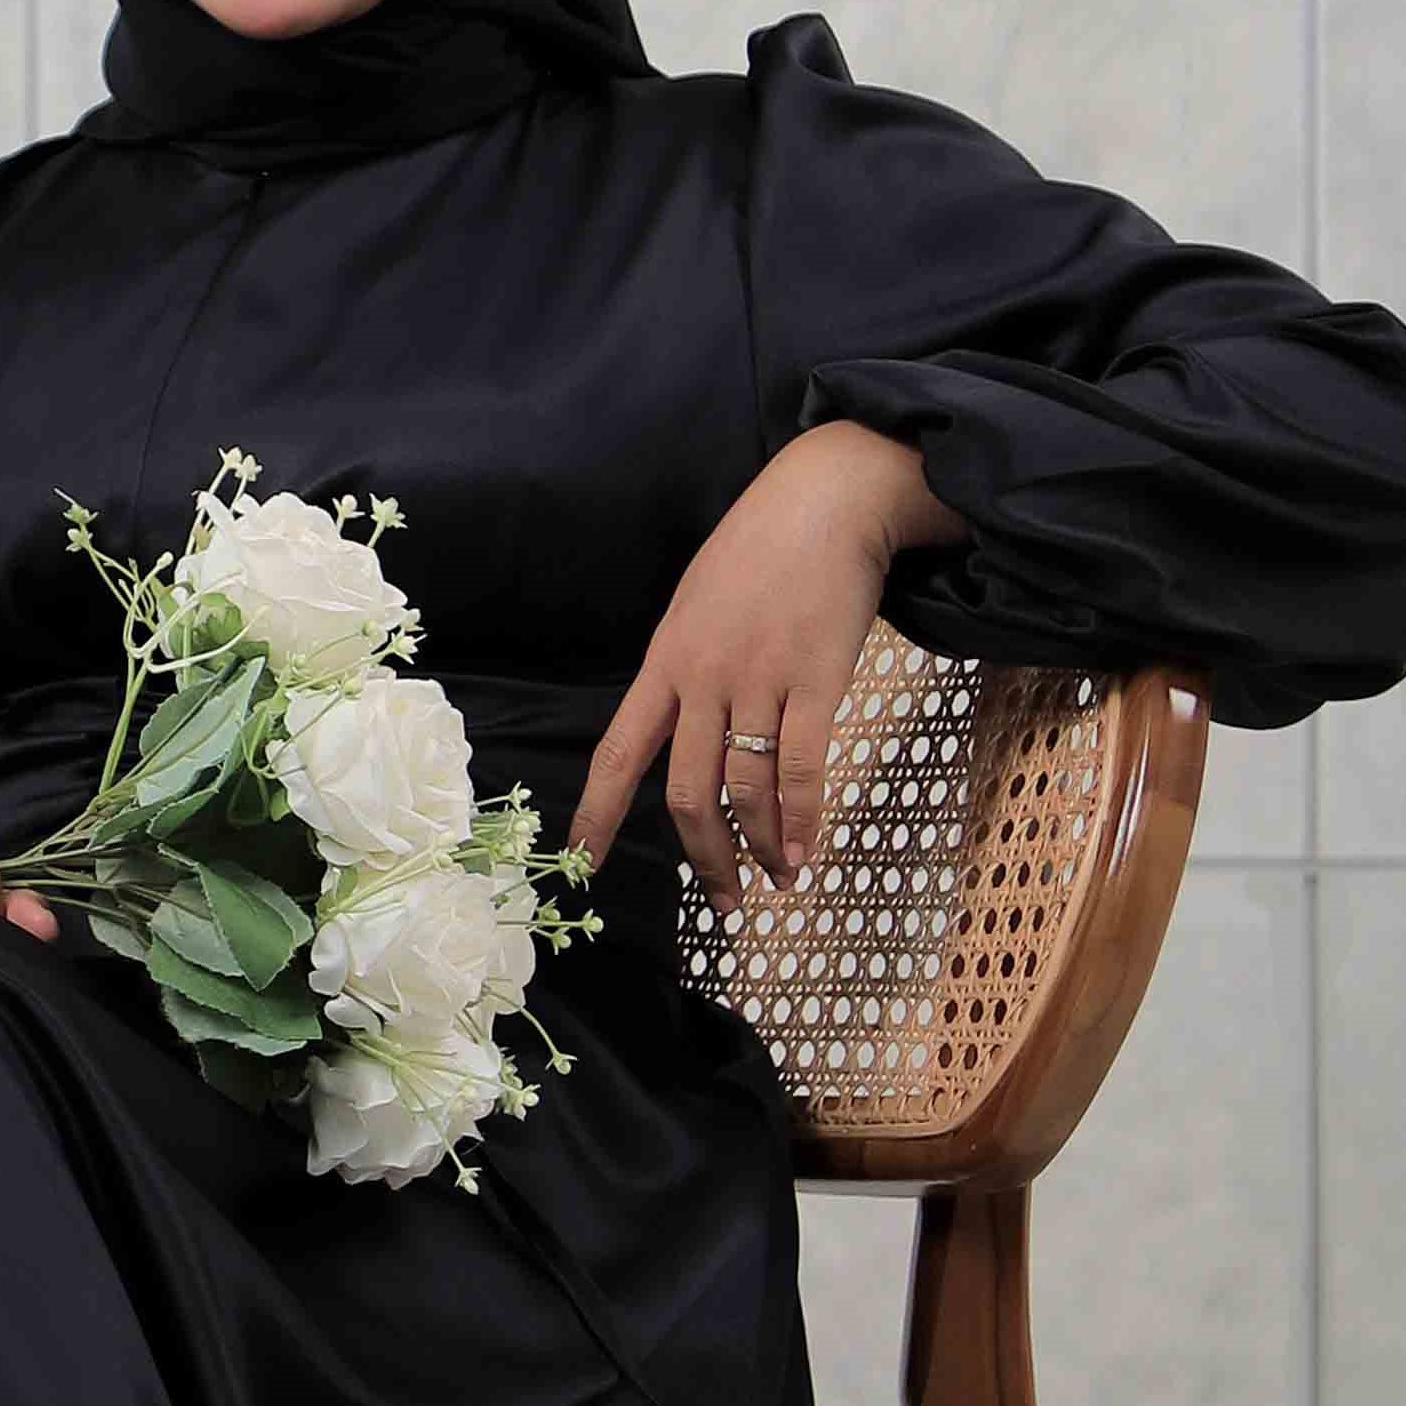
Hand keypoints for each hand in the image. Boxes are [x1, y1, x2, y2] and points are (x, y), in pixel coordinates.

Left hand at [570, 422, 963, 901]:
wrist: (823, 505)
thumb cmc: (758, 554)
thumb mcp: (696, 606)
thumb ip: (685, 669)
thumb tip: (681, 728)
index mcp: (665, 663)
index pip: (618, 752)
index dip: (597, 813)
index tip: (582, 862)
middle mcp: (704, 679)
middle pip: (688, 791)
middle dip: (703, 856)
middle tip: (721, 900)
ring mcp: (760, 681)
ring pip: (747, 790)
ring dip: (761, 848)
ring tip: (776, 879)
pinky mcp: (817, 681)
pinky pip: (802, 769)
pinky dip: (804, 821)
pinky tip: (807, 852)